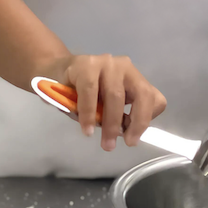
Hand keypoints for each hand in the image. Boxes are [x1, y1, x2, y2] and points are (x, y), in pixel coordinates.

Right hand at [39, 54, 166, 151]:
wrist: (54, 72)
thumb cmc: (82, 93)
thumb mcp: (105, 107)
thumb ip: (118, 115)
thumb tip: (127, 132)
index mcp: (134, 79)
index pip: (154, 98)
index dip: (147, 119)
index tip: (134, 138)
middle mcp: (125, 68)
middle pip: (142, 94)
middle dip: (137, 122)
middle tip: (128, 143)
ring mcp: (106, 63)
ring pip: (116, 95)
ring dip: (111, 123)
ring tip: (105, 142)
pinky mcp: (86, 64)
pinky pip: (90, 92)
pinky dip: (89, 113)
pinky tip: (86, 128)